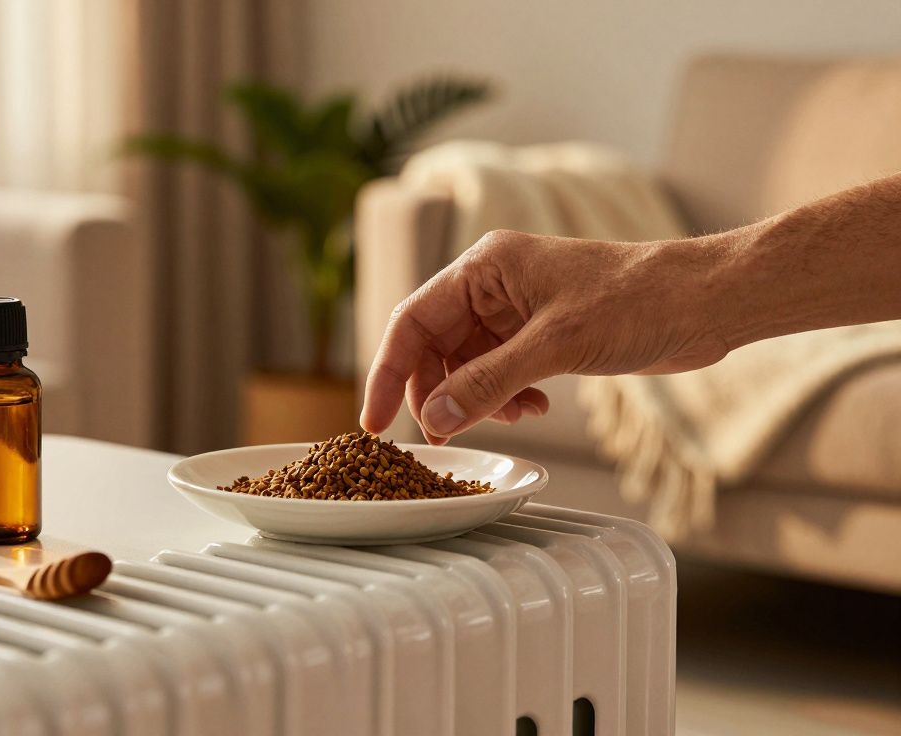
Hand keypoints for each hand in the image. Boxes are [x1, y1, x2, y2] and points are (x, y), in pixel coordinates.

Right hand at [360, 230, 729, 443]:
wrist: (705, 301)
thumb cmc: (639, 299)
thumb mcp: (556, 345)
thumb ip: (490, 382)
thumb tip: (437, 416)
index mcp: (485, 267)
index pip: (412, 322)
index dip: (387, 373)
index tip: (373, 422)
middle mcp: (494, 285)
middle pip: (434, 347)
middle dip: (438, 393)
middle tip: (445, 434)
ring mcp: (517, 310)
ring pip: (467, 364)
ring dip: (477, 398)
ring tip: (511, 417)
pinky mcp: (542, 334)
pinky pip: (499, 371)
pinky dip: (505, 396)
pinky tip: (532, 407)